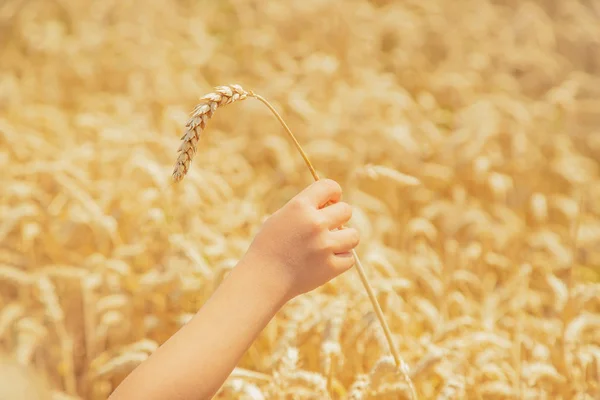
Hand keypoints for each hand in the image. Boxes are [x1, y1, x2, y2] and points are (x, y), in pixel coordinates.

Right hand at [241, 179, 359, 301]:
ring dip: (344, 240)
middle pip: (346, 210)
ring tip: (329, 245)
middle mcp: (315, 223)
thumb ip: (306, 209)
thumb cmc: (269, 247)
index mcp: (300, 206)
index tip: (331, 202)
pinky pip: (349, 258)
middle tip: (328, 228)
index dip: (334, 193)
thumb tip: (332, 205)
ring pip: (354, 235)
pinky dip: (340, 260)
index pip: (329, 186)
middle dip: (339, 218)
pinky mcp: (330, 267)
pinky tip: (325, 261)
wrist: (262, 279)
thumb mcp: (281, 218)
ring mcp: (324, 246)